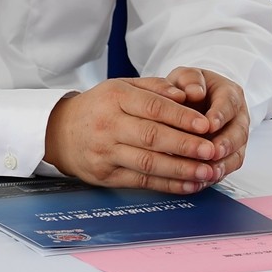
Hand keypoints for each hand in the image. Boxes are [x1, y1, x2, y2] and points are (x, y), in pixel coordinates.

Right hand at [43, 77, 227, 193]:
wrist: (59, 132)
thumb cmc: (100, 107)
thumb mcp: (121, 87)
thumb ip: (154, 88)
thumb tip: (186, 94)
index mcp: (115, 97)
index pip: (152, 107)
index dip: (181, 117)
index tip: (206, 124)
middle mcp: (108, 125)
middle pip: (152, 137)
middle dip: (186, 146)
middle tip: (212, 150)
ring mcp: (105, 152)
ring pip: (149, 163)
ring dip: (181, 170)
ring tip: (208, 172)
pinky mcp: (106, 175)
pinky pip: (142, 182)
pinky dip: (169, 185)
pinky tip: (189, 184)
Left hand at [160, 67, 250, 176]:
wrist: (195, 100)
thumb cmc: (189, 88)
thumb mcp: (186, 77)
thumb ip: (189, 79)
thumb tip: (194, 91)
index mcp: (230, 94)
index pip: (229, 104)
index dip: (220, 115)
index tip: (209, 124)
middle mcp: (238, 118)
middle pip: (238, 133)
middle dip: (225, 144)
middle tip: (211, 152)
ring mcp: (236, 138)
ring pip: (236, 153)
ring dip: (223, 163)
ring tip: (208, 171)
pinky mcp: (230, 155)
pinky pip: (228, 167)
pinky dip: (217, 174)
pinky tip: (204, 179)